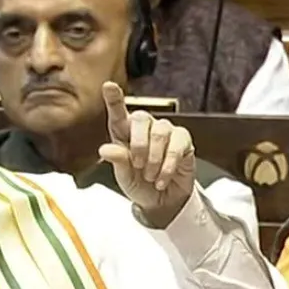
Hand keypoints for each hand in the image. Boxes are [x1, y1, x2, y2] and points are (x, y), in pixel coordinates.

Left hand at [98, 82, 195, 225]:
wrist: (162, 202)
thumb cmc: (140, 185)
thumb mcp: (124, 177)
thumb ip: (117, 161)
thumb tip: (105, 150)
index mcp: (125, 133)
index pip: (118, 113)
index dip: (114, 99)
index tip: (108, 86)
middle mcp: (145, 128)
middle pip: (141, 118)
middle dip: (139, 144)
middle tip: (138, 165)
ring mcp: (166, 132)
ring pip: (160, 132)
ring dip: (154, 159)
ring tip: (150, 176)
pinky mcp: (183, 141)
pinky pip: (177, 146)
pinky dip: (168, 165)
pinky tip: (162, 178)